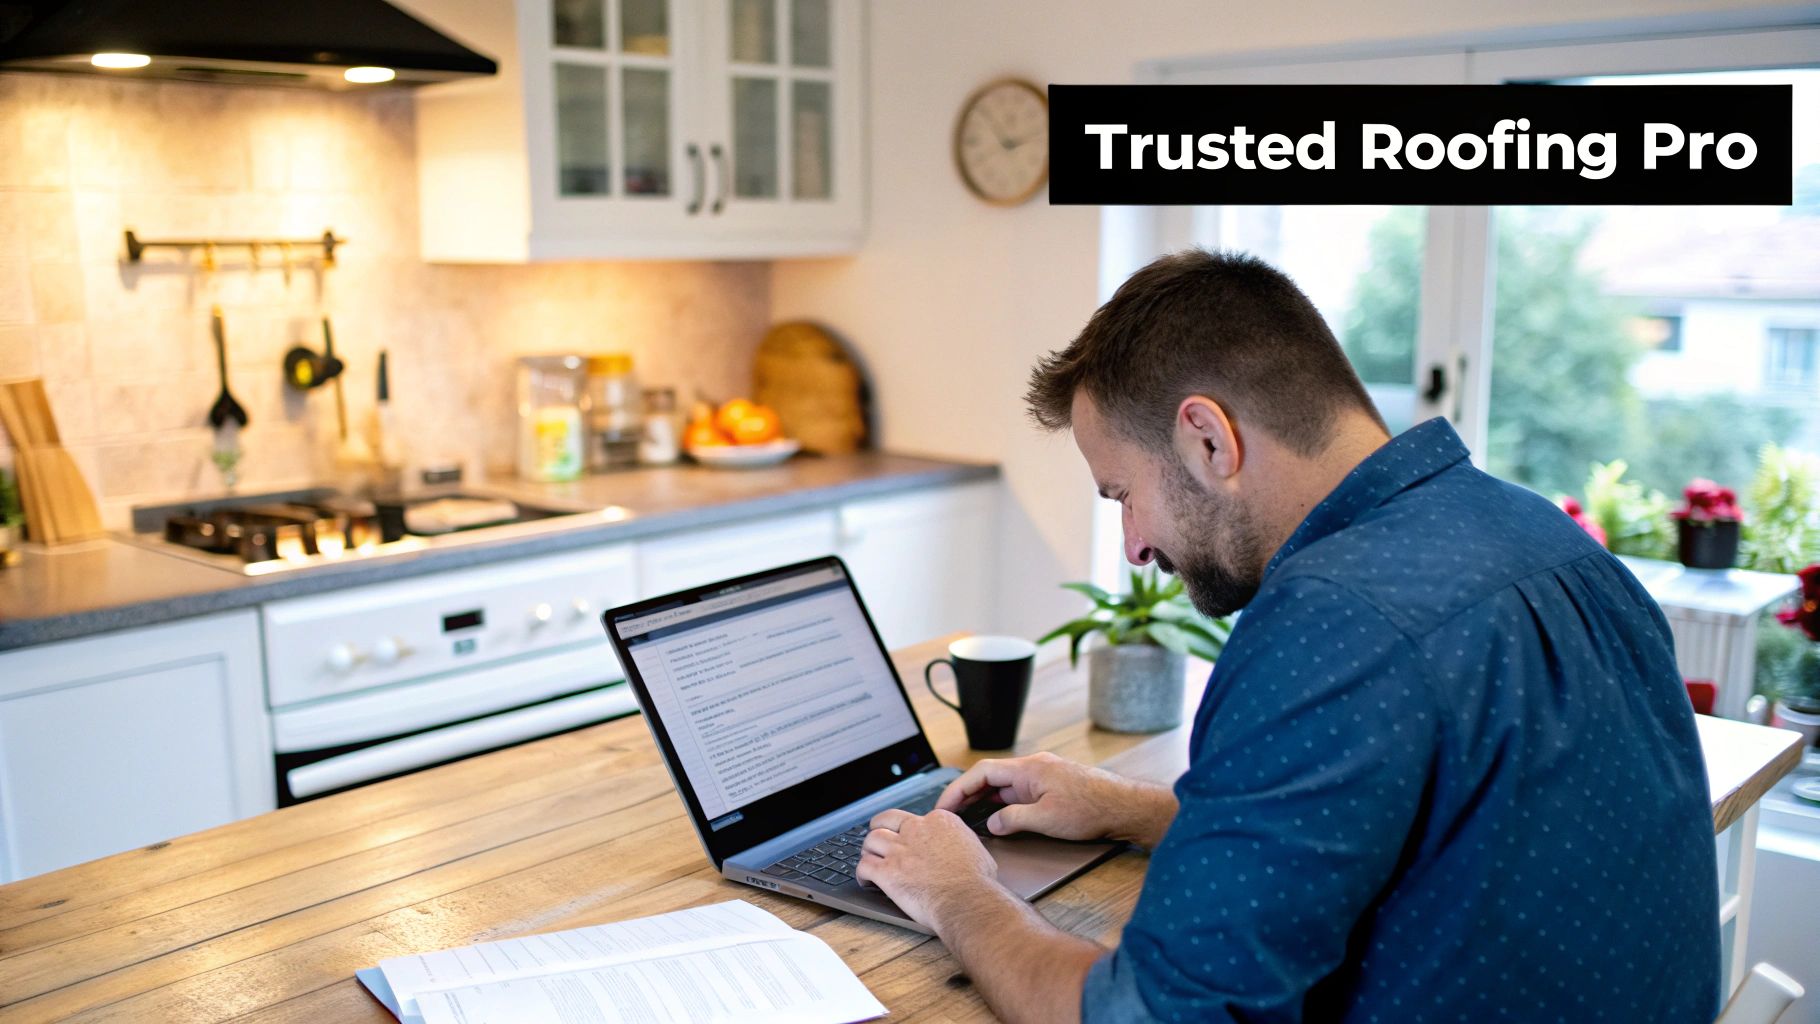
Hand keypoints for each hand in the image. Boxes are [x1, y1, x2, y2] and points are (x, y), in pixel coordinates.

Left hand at [855, 808, 998, 931]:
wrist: (966, 900)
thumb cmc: (977, 881)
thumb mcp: (976, 849)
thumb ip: (961, 843)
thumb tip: (962, 849)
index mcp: (939, 821)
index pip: (914, 818)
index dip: (908, 829)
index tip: (908, 840)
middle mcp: (917, 830)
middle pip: (885, 820)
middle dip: (879, 828)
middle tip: (878, 839)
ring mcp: (900, 850)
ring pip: (870, 840)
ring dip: (867, 850)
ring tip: (869, 859)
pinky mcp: (887, 872)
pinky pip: (864, 866)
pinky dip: (861, 873)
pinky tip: (865, 881)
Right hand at [936, 751, 1177, 847]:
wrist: (1126, 806)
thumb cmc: (1092, 809)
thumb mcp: (1046, 819)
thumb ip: (1013, 820)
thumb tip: (992, 824)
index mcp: (1028, 769)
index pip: (981, 772)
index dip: (958, 789)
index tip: (944, 806)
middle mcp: (1034, 768)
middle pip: (989, 777)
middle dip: (966, 795)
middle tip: (949, 815)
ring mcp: (1043, 777)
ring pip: (1003, 786)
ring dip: (983, 800)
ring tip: (966, 819)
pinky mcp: (1052, 787)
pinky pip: (1018, 792)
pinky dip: (1002, 803)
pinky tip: (998, 819)